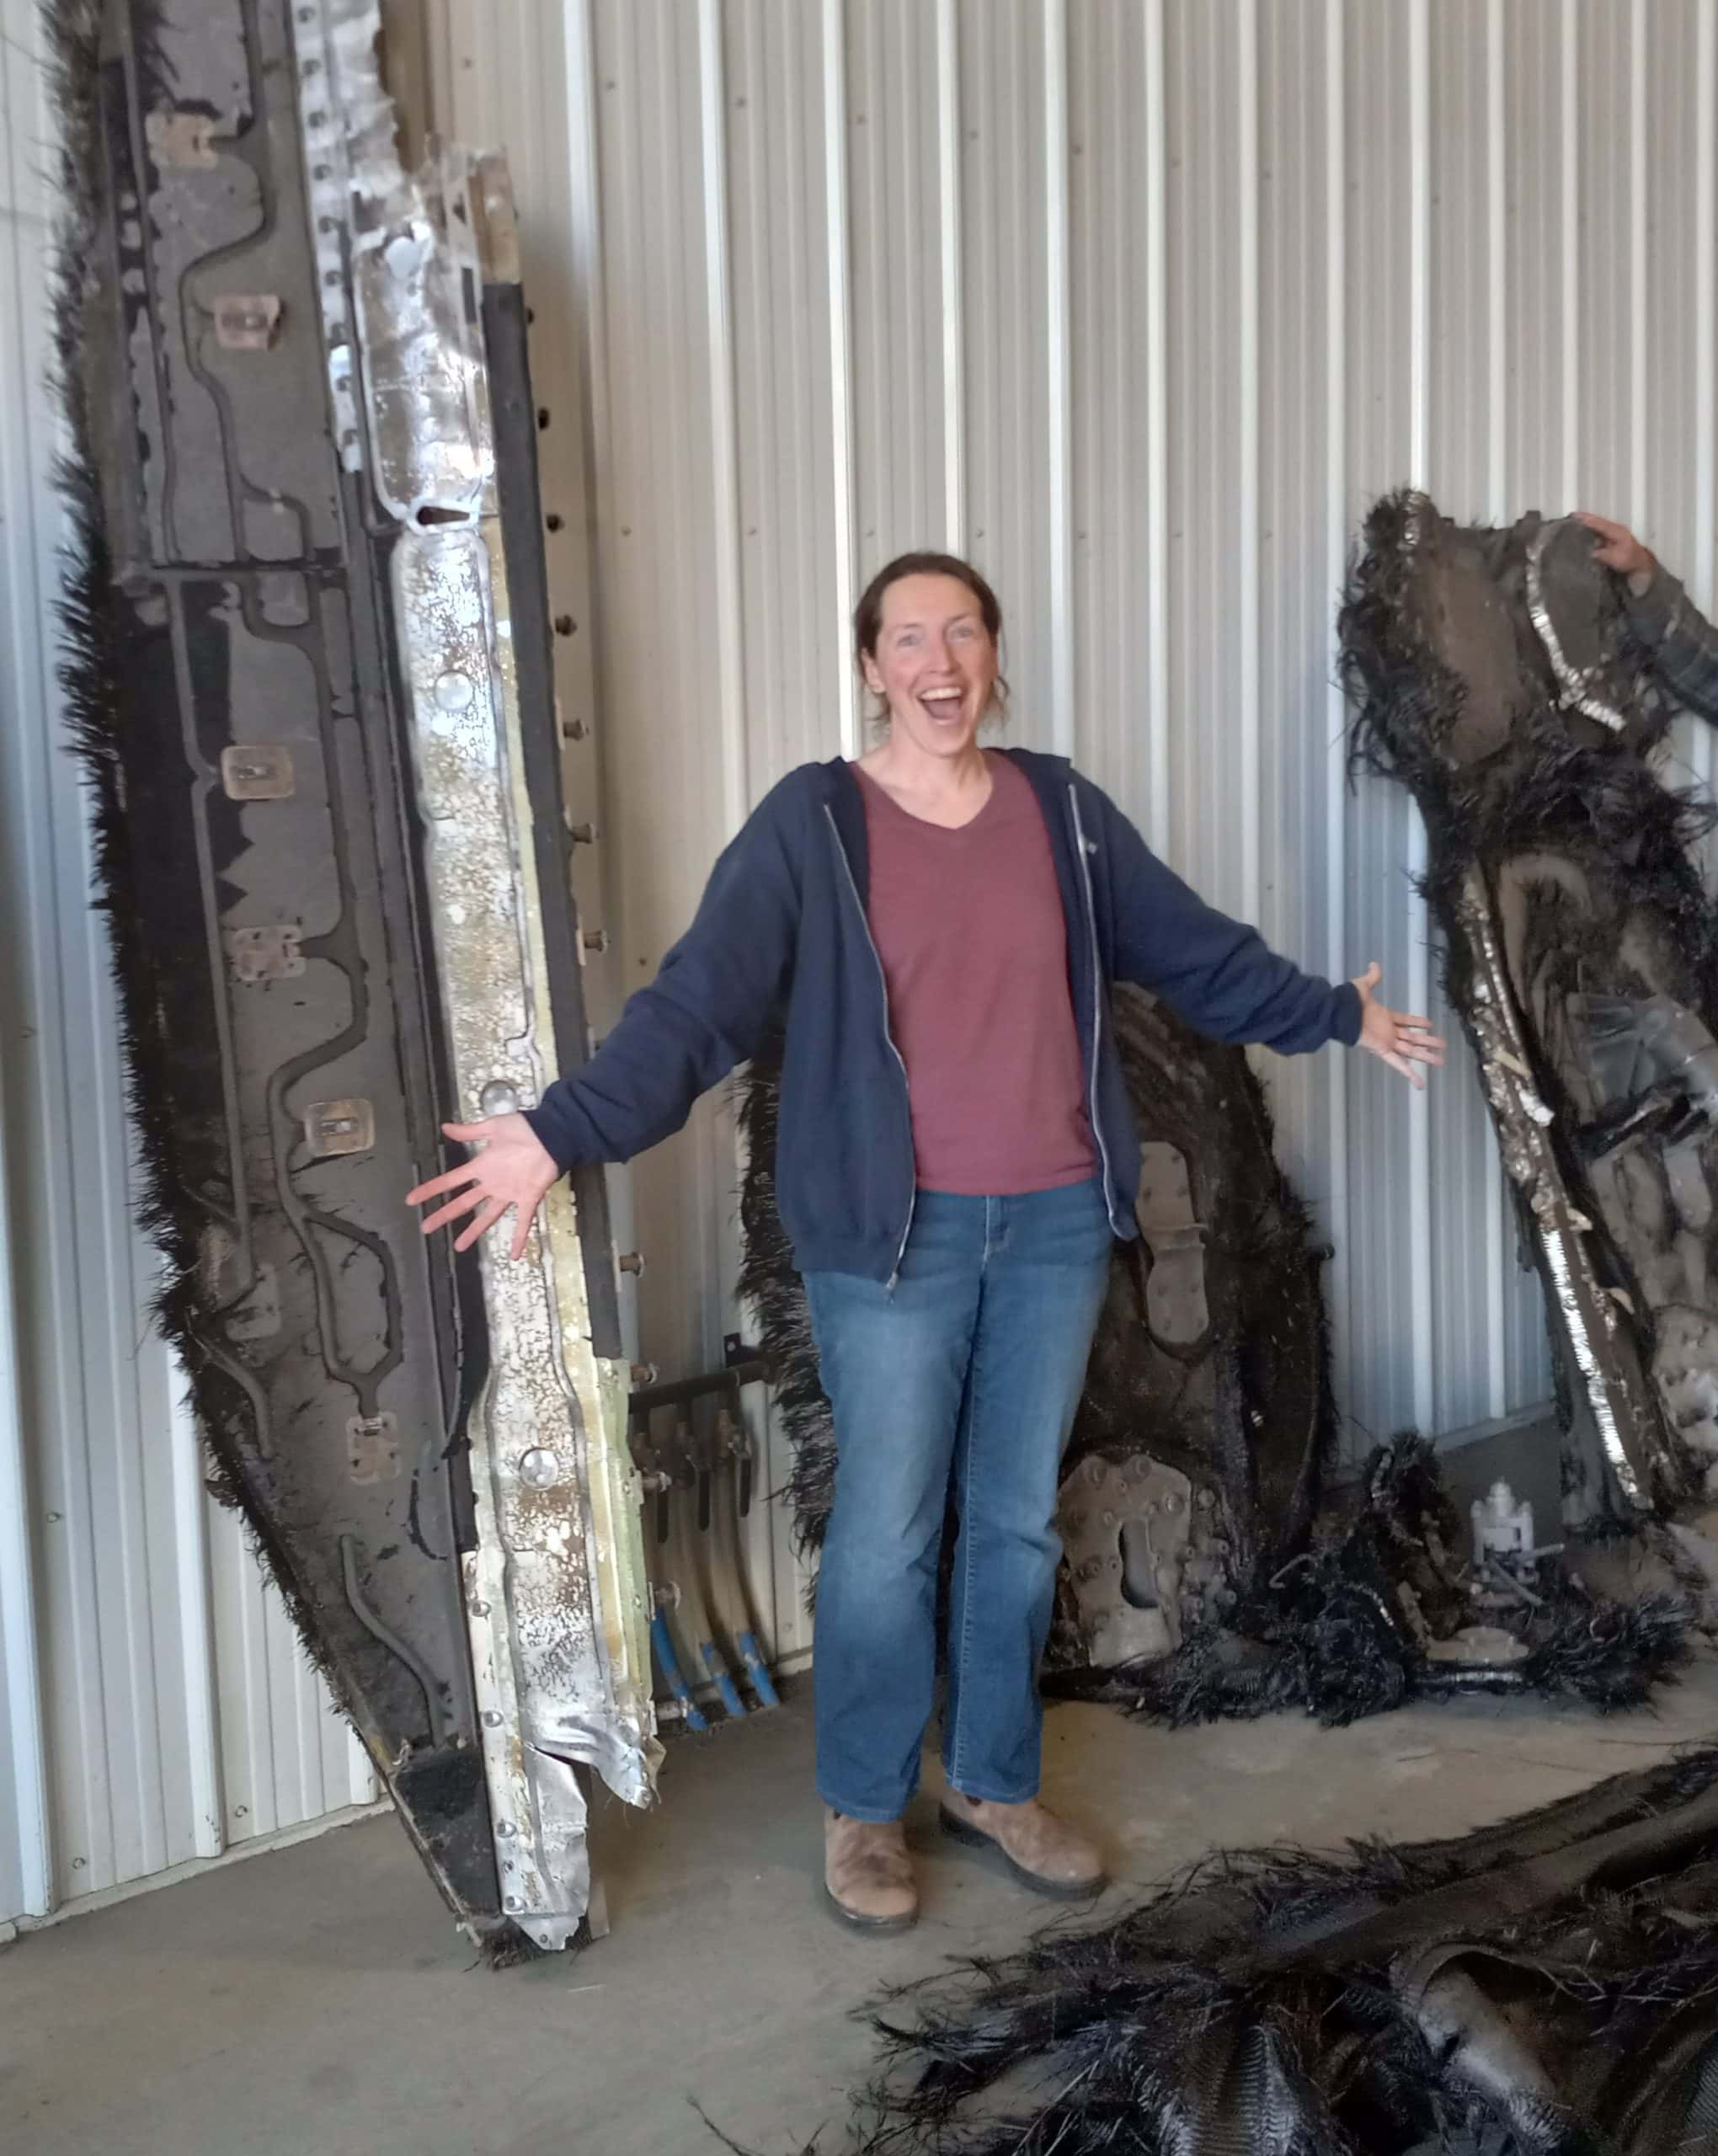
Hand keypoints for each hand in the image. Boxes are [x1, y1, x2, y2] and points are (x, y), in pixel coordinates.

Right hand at [405, 1112, 559, 1258]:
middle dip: (444, 1215)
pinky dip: (520, 1239)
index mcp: (482, 1166)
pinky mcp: (528, 1198)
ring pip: (487, 1216)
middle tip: (426, 1228)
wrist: (552, 1133)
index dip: (431, 1190)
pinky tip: (515, 1255)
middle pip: (463, 1203)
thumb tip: (445, 1127)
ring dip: (473, 1232)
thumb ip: (469, 1131)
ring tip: (458, 1247)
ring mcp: (509, 1193)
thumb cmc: (523, 1128)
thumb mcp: (493, 1126)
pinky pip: (524, 1222)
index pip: (450, 1180)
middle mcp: (492, 1183)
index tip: (411, 1199)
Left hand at [1350, 962, 1446, 1089]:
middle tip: (1443, 1046)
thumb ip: (1372, 977)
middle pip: (1412, 1039)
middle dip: (1428, 1042)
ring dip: (1426, 1056)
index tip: (1430, 1023)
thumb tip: (1374, 964)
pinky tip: (1420, 1084)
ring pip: (1411, 1051)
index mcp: (1385, 1017)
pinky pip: (1398, 1064)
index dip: (1417, 1021)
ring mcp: (1387, 1042)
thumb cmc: (1348, 1001)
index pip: (1405, 1020)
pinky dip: (1409, 1074)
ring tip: (1441, 1061)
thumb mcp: (1363, 986)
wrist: (1338, 1012)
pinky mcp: (1383, 1050)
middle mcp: (1388, 1031)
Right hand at [1574, 509, 1655, 583]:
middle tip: (1568, 519)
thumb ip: (1604, 554)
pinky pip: (1596, 534)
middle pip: (1596, 522)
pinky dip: (1587, 534)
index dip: (1586, 519)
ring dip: (1584, 526)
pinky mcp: (1609, 541)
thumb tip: (1591, 553)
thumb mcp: (1618, 558)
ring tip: (1570, 527)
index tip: (1574, 516)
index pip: (1599, 523)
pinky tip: (1579, 538)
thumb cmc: (1631, 561)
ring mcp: (1611, 535)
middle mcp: (1613, 530)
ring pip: (1595, 528)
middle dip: (1583, 520)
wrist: (1640, 566)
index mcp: (1616, 531)